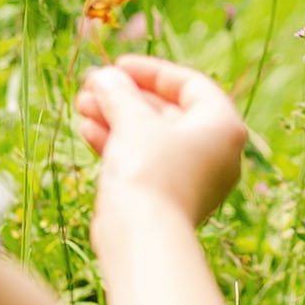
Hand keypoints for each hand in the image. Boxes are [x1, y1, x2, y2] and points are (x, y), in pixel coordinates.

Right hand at [72, 56, 248, 226]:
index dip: (151, 71)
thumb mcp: (134, 121)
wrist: (143, 239)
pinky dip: (119, 144)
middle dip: (126, 96)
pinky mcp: (168, 197)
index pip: (190, 85)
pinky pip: (145, 160)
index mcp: (223, 127)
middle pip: (167, 111)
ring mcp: (192, 177)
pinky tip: (86, 130)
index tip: (118, 65)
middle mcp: (215, 152)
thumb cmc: (149, 171)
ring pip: (151, 136)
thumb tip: (105, 77)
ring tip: (81, 105)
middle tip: (92, 85)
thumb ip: (120, 92)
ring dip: (116, 117)